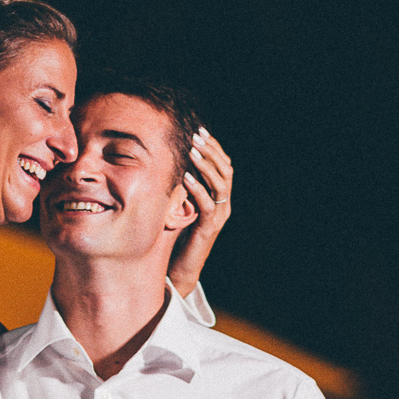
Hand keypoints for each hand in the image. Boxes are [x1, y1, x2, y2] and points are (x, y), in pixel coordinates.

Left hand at [168, 128, 232, 298]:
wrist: (182, 267)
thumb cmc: (179, 235)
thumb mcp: (183, 204)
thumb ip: (185, 186)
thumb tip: (173, 160)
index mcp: (220, 197)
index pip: (224, 165)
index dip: (214, 147)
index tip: (200, 131)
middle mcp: (223, 205)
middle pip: (226, 170)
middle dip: (211, 151)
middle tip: (196, 137)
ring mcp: (218, 217)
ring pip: (220, 184)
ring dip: (205, 165)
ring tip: (192, 152)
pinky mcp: (208, 228)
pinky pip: (207, 204)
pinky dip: (198, 189)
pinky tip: (187, 177)